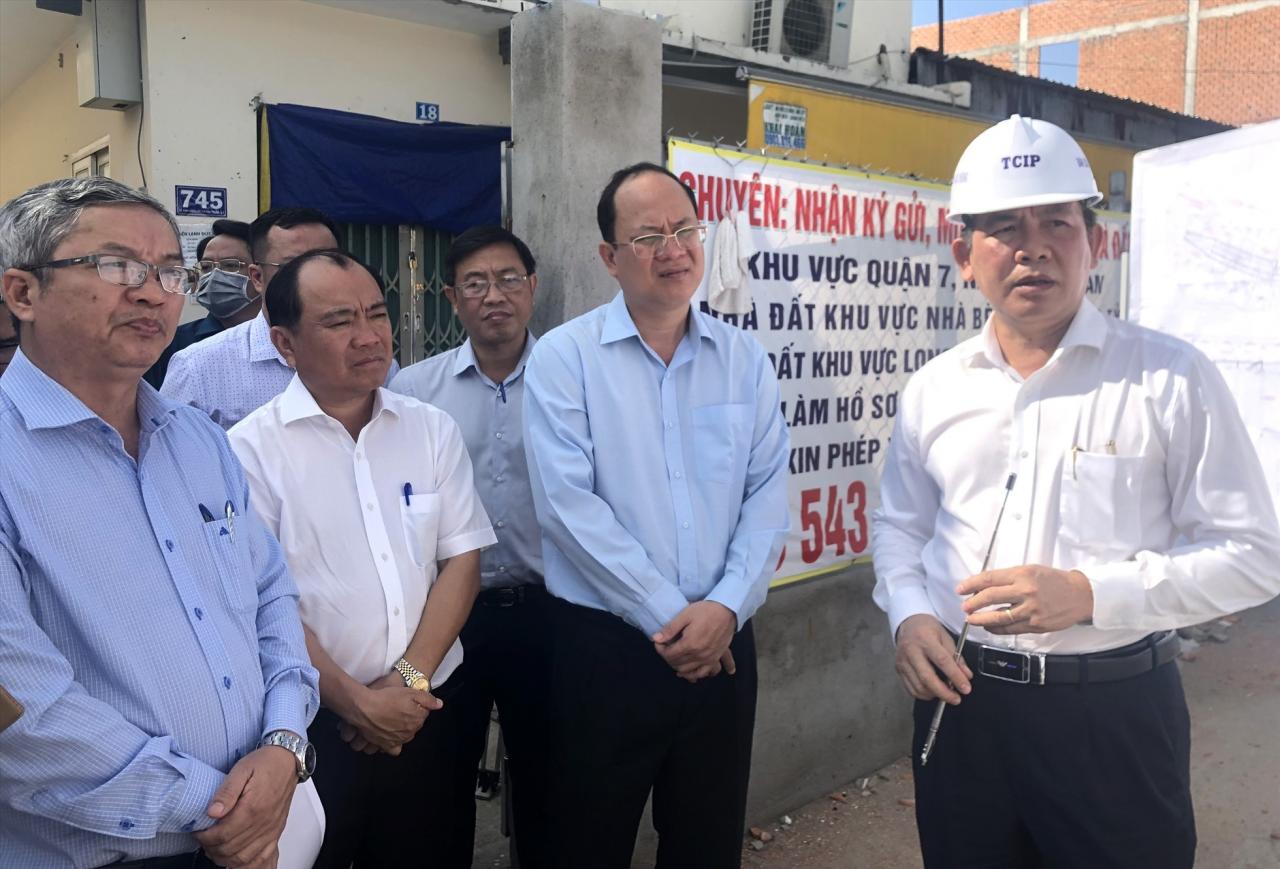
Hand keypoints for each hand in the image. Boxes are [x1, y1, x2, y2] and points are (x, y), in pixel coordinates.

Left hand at [195, 746, 296, 867]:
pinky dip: (247, 864)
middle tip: (203, 839)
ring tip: (214, 849)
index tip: (197, 831)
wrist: (289, 761)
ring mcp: (271, 830)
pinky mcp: (276, 832)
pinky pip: (263, 858)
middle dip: (211, 848)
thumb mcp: (241, 769)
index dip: (205, 837)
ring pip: (244, 858)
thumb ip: (226, 791)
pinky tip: (236, 861)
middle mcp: (263, 823)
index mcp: (252, 808)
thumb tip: (212, 812)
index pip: (222, 834)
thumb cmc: (265, 763)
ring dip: (225, 858)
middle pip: (231, 849)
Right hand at [345, 679, 437, 753]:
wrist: (365, 708)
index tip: (407, 702)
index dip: (416, 707)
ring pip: (406, 738)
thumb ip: (427, 699)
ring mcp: (399, 740)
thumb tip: (440, 705)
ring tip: (394, 722)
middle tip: (399, 710)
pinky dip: (394, 745)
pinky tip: (390, 737)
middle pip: (414, 726)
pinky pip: (394, 750)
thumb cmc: (388, 698)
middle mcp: (410, 732)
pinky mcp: (386, 745)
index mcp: (418, 719)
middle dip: (410, 720)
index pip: (423, 714)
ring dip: (403, 732)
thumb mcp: (410, 692)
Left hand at [652, 601, 736, 682]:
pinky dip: (697, 675)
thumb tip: (655, 639)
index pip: (669, 654)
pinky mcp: (716, 657)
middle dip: (668, 658)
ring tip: (674, 662)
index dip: (660, 650)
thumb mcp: (685, 615)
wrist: (727, 610)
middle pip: (677, 664)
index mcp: (690, 644)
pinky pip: (706, 672)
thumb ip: (670, 629)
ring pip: (689, 671)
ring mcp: (709, 658)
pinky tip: (691, 675)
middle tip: (665, 649)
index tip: (658, 643)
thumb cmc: (706, 610)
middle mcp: (699, 654)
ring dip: (679, 668)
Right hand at [893, 614, 971, 704]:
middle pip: (927, 678)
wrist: (908, 624)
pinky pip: (911, 689)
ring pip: (918, 687)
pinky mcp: (898, 669)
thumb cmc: (928, 629)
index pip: (942, 661)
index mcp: (925, 639)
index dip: (955, 677)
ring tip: (946, 694)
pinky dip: (924, 695)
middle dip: (944, 692)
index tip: (966, 688)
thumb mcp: (946, 638)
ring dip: (934, 694)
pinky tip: (933, 692)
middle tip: (956, 699)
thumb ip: (956, 657)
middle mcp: (911, 651)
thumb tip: (966, 676)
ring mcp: (902, 661)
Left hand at [958, 565, 1093, 633]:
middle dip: (973, 603)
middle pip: (990, 597)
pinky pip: (1011, 628)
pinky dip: (997, 628)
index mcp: (1022, 574)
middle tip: (964, 607)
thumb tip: (984, 587)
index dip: (971, 584)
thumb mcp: (1031, 570)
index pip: (990, 579)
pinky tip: (989, 627)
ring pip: (998, 616)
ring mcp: (1030, 610)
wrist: (1079, 595)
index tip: (960, 589)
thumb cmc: (1053, 581)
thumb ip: (1008, 578)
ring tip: (971, 619)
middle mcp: (1025, 591)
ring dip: (981, 619)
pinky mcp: (1035, 625)